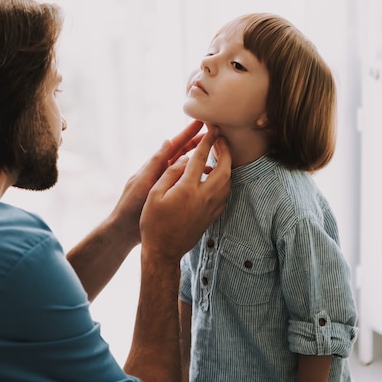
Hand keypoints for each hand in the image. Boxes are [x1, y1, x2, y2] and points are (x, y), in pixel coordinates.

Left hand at [106, 121, 211, 247]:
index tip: (201, 122)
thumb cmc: (130, 206)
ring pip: (184, 168)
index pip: (174, 146)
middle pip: (181, 153)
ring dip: (198, 160)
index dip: (187, 134)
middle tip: (213, 134)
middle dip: (196, 143)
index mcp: (154, 166)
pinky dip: (194, 178)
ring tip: (214, 157)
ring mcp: (164, 184)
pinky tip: (205, 180)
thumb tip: (168, 141)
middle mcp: (160, 172)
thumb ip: (155, 163)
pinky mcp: (166, 197)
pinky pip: (184, 183)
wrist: (124, 230)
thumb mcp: (143, 181)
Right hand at [139, 127, 230, 261]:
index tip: (212, 129)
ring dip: (228, 166)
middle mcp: (203, 197)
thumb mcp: (154, 195)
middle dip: (225, 151)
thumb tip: (184, 161)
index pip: (200, 159)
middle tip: (222, 139)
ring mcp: (210, 208)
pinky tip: (220, 178)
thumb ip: (170, 174)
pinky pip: (225, 195)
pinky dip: (226, 182)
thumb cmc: (153, 223)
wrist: (163, 251)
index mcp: (187, 189)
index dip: (207, 142)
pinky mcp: (211, 217)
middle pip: (224, 169)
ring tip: (222, 156)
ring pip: (228, 182)